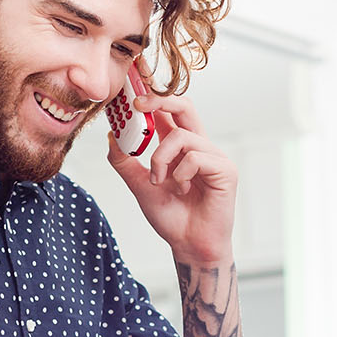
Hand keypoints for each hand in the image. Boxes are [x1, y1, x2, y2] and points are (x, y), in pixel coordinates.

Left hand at [106, 83, 236, 264]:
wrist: (188, 245)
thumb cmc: (171, 217)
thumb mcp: (139, 185)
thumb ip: (125, 162)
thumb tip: (111, 135)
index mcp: (180, 147)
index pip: (168, 112)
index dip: (152, 97)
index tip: (130, 91)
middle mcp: (198, 146)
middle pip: (184, 106)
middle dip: (160, 99)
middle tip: (137, 103)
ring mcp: (214, 157)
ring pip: (181, 137)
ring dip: (160, 159)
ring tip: (158, 182)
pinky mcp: (225, 170)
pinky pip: (195, 157)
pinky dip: (180, 175)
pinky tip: (183, 191)